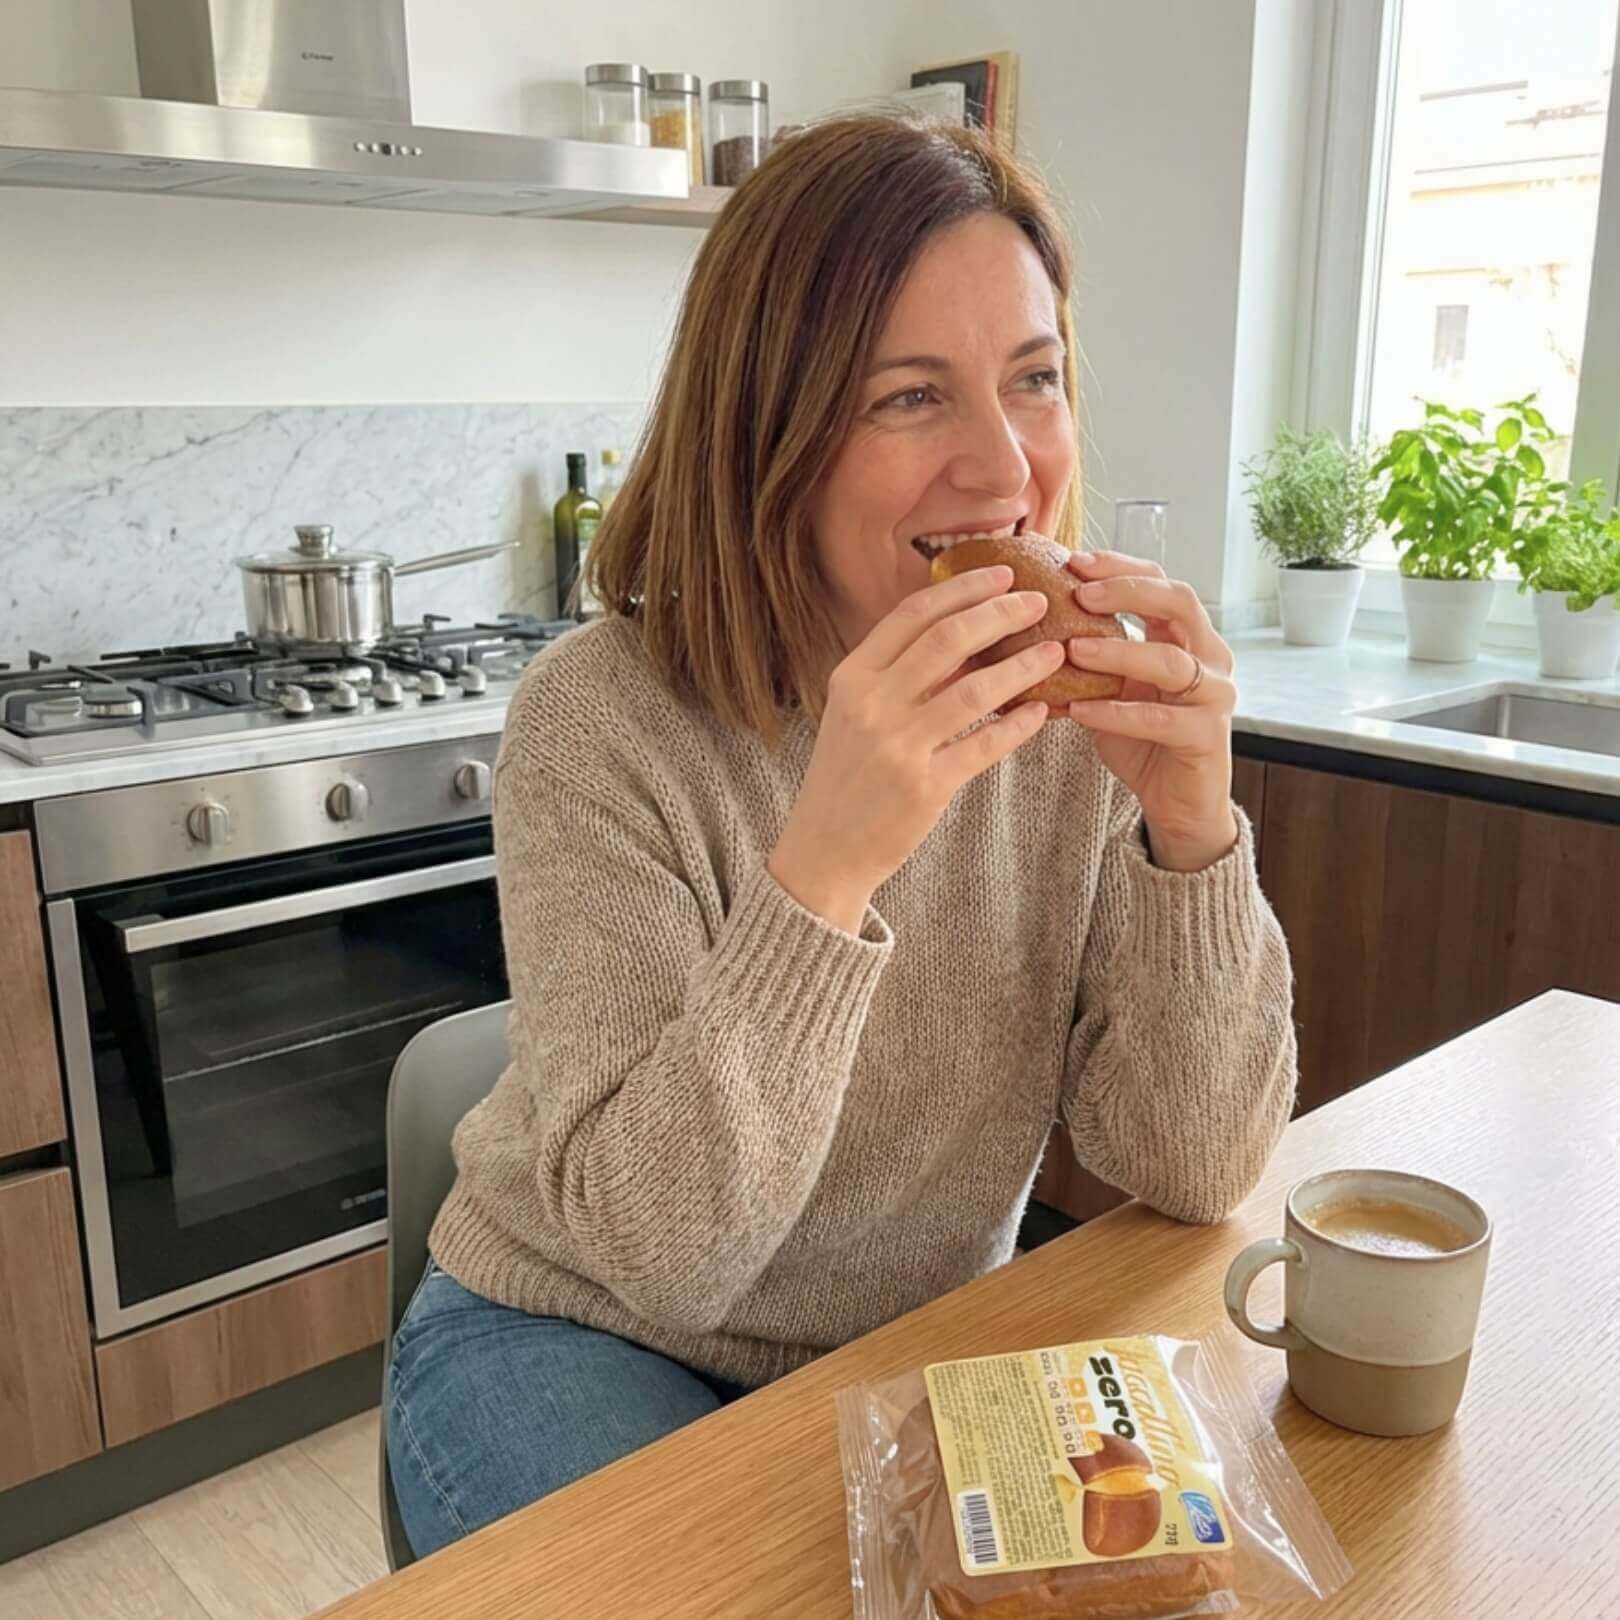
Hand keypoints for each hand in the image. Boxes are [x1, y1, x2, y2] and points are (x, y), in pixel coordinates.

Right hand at [769, 566, 1061, 930]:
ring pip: (976, 690)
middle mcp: (872, 705)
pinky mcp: (925, 787)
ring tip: (1056, 651)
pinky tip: (1042, 711)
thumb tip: (966, 632)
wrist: (825, 849)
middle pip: (948, 639)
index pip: (912, 615)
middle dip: (1001, 613)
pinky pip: (985, 745)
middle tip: (1038, 602)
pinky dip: (1018, 725)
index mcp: (852, 677)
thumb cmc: (847, 775)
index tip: (1002, 574)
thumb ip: (898, 674)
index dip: (962, 588)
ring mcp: (898, 746)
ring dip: (1023, 666)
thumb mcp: (855, 713)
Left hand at [1061, 550, 1238, 872]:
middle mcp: (1211, 657)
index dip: (1119, 567)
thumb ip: (1087, 654)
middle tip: (1078, 592)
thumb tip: (1022, 625)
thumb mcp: (1110, 687)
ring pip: (1172, 661)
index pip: (1160, 581)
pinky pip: (1161, 718)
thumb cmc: (1140, 739)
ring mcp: (1215, 695)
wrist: (1177, 802)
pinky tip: (1079, 710)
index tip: (1073, 561)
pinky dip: (1117, 712)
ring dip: (1118, 652)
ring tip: (1070, 649)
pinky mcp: (1207, 736)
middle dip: (1127, 591)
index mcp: (1188, 636)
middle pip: (1180, 602)